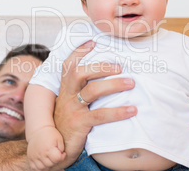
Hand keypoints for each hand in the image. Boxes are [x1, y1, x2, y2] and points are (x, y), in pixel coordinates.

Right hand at [27, 126, 65, 170]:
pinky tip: (43, 162)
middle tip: (55, 155)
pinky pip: (34, 168)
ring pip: (42, 168)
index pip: (57, 159)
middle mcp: (41, 153)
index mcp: (48, 148)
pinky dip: (40, 168)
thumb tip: (61, 156)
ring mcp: (34, 156)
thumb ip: (62, 148)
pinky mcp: (30, 157)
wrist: (38, 130)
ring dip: (48, 166)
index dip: (62, 157)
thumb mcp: (59, 138)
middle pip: (50, 164)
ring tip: (50, 159)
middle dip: (55, 161)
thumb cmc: (50, 134)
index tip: (62, 153)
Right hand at [53, 41, 136, 167]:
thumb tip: (104, 77)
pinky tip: (132, 110)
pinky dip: (118, 111)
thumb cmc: (68, 121)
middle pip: (79, 73)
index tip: (92, 41)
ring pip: (92, 91)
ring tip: (131, 83)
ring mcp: (73, 109)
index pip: (68, 66)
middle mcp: (67, 96)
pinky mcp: (80, 124)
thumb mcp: (71, 103)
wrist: (56, 146)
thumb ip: (81, 90)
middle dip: (100, 67)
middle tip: (120, 66)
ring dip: (113, 85)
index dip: (78, 52)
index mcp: (66, 89)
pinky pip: (100, 115)